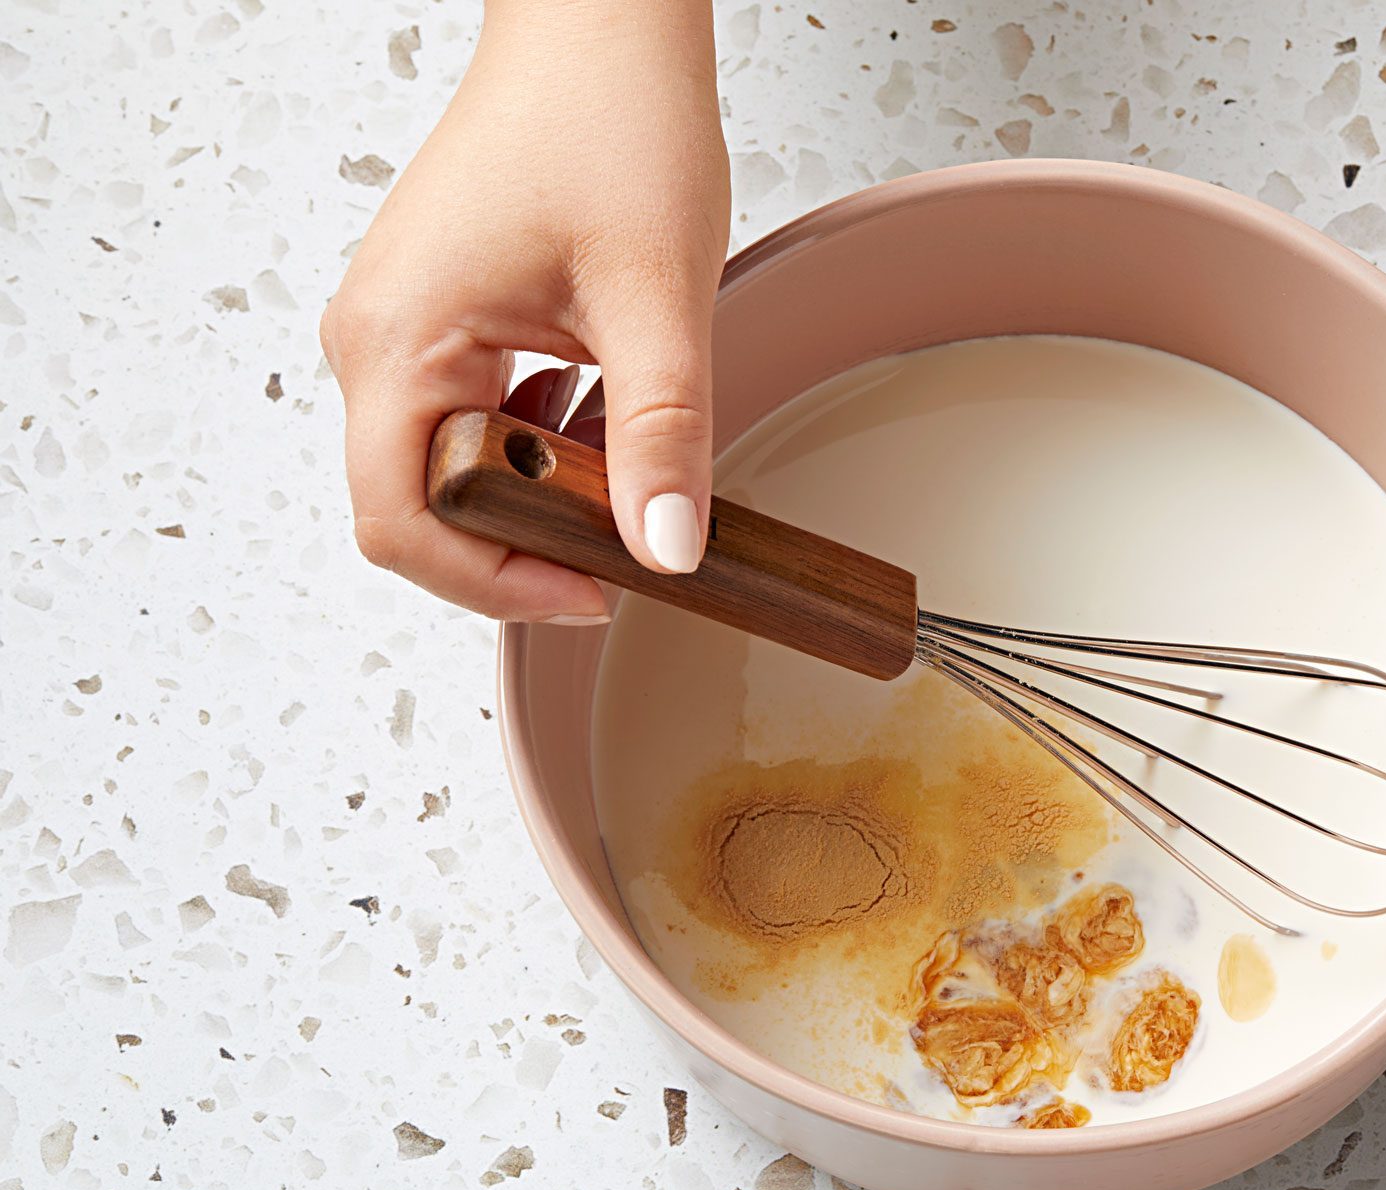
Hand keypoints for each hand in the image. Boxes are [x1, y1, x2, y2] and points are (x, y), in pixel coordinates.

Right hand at [321, 1, 728, 621]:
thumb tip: (664, 548)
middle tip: (620, 544)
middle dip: (520, 547)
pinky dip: (536, 450)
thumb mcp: (655, 298)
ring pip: (449, 471)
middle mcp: (374, 341)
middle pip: (420, 511)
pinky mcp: (439, 321)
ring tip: (620, 485)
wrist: (598, 32)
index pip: (405, 525)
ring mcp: (401, 331)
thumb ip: (660, 434)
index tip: (595, 589)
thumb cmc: (607, 122)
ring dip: (533, 497)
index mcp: (397, 341)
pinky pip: (471, 422)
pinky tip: (602, 437)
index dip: (499, 583)